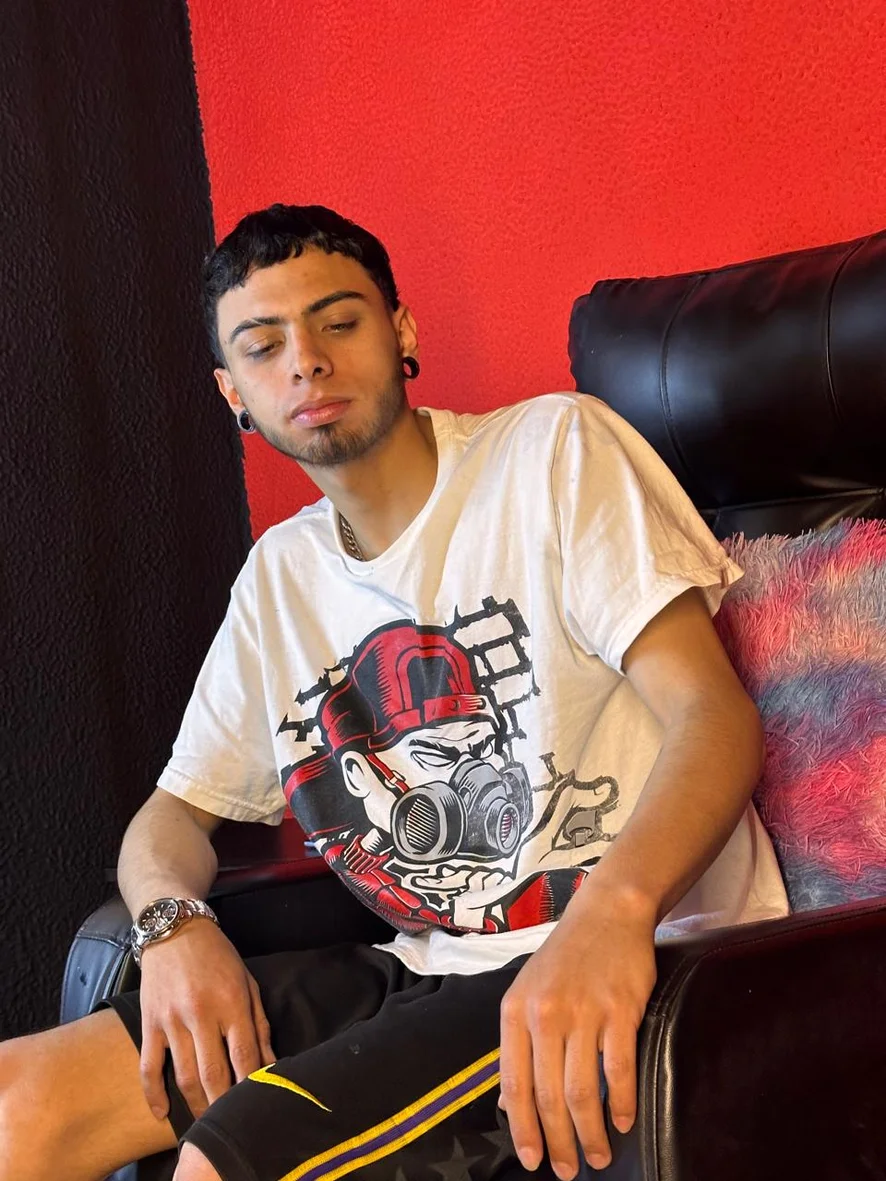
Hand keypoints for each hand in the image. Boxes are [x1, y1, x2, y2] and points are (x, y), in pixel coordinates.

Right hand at [137, 918, 275, 1120]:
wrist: (175, 928)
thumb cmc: (218, 956)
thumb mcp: (247, 982)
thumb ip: (259, 1023)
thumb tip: (270, 1061)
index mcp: (231, 1002)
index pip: (245, 1054)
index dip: (251, 1084)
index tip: (256, 1104)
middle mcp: (201, 1013)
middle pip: (214, 1072)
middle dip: (223, 1103)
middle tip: (230, 1124)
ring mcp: (172, 1019)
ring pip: (183, 1075)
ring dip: (195, 1104)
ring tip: (205, 1123)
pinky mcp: (150, 1022)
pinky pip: (148, 1066)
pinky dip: (153, 1093)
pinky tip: (162, 1113)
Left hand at [498, 882, 656, 1176]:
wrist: (606, 914)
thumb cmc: (564, 957)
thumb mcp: (527, 993)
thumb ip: (518, 1046)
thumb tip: (509, 1103)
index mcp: (516, 1011)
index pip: (514, 1082)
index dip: (523, 1127)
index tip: (531, 1159)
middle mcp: (545, 1014)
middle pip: (549, 1095)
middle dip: (558, 1141)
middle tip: (569, 1169)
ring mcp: (584, 1012)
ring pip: (582, 1090)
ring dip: (591, 1133)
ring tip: (598, 1156)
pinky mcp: (620, 1011)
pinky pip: (619, 1071)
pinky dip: (621, 1103)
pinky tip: (623, 1121)